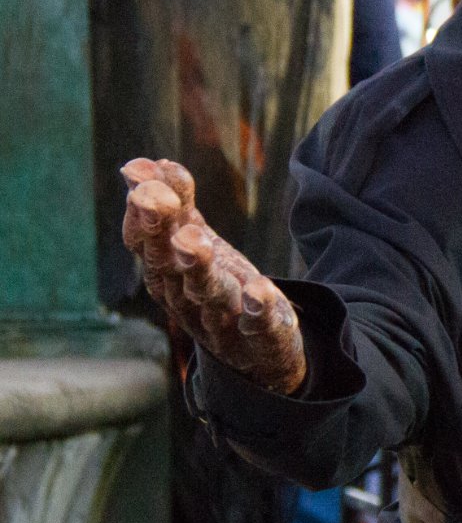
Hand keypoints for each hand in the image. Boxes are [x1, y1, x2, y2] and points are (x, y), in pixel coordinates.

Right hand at [121, 158, 306, 394]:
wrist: (260, 358)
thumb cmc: (218, 289)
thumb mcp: (199, 245)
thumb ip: (179, 205)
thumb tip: (149, 163)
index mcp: (167, 274)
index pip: (145, 243)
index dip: (141, 211)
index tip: (139, 174)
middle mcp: (187, 299)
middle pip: (168, 265)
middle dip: (160, 232)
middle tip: (156, 199)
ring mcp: (223, 323)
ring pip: (206, 295)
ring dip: (199, 267)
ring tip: (196, 241)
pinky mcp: (262, 341)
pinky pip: (258, 328)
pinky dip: (257, 311)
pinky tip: (259, 291)